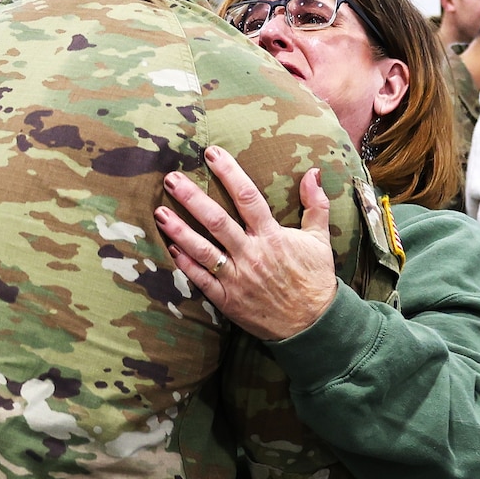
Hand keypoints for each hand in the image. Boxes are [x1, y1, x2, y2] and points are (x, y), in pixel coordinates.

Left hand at [153, 146, 336, 340]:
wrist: (313, 325)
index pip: (248, 197)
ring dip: (179, 230)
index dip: (229, 173)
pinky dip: (185, 264)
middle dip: (192, 198)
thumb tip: (312, 172)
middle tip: (171, 179)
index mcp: (272, 236)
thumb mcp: (319, 240)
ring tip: (159, 212)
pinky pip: (201, 280)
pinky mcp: (228, 299)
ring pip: (203, 250)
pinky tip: (170, 248)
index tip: (212, 154)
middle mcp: (252, 253)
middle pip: (217, 220)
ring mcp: (237, 277)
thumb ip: (315, 205)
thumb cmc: (315, 279)